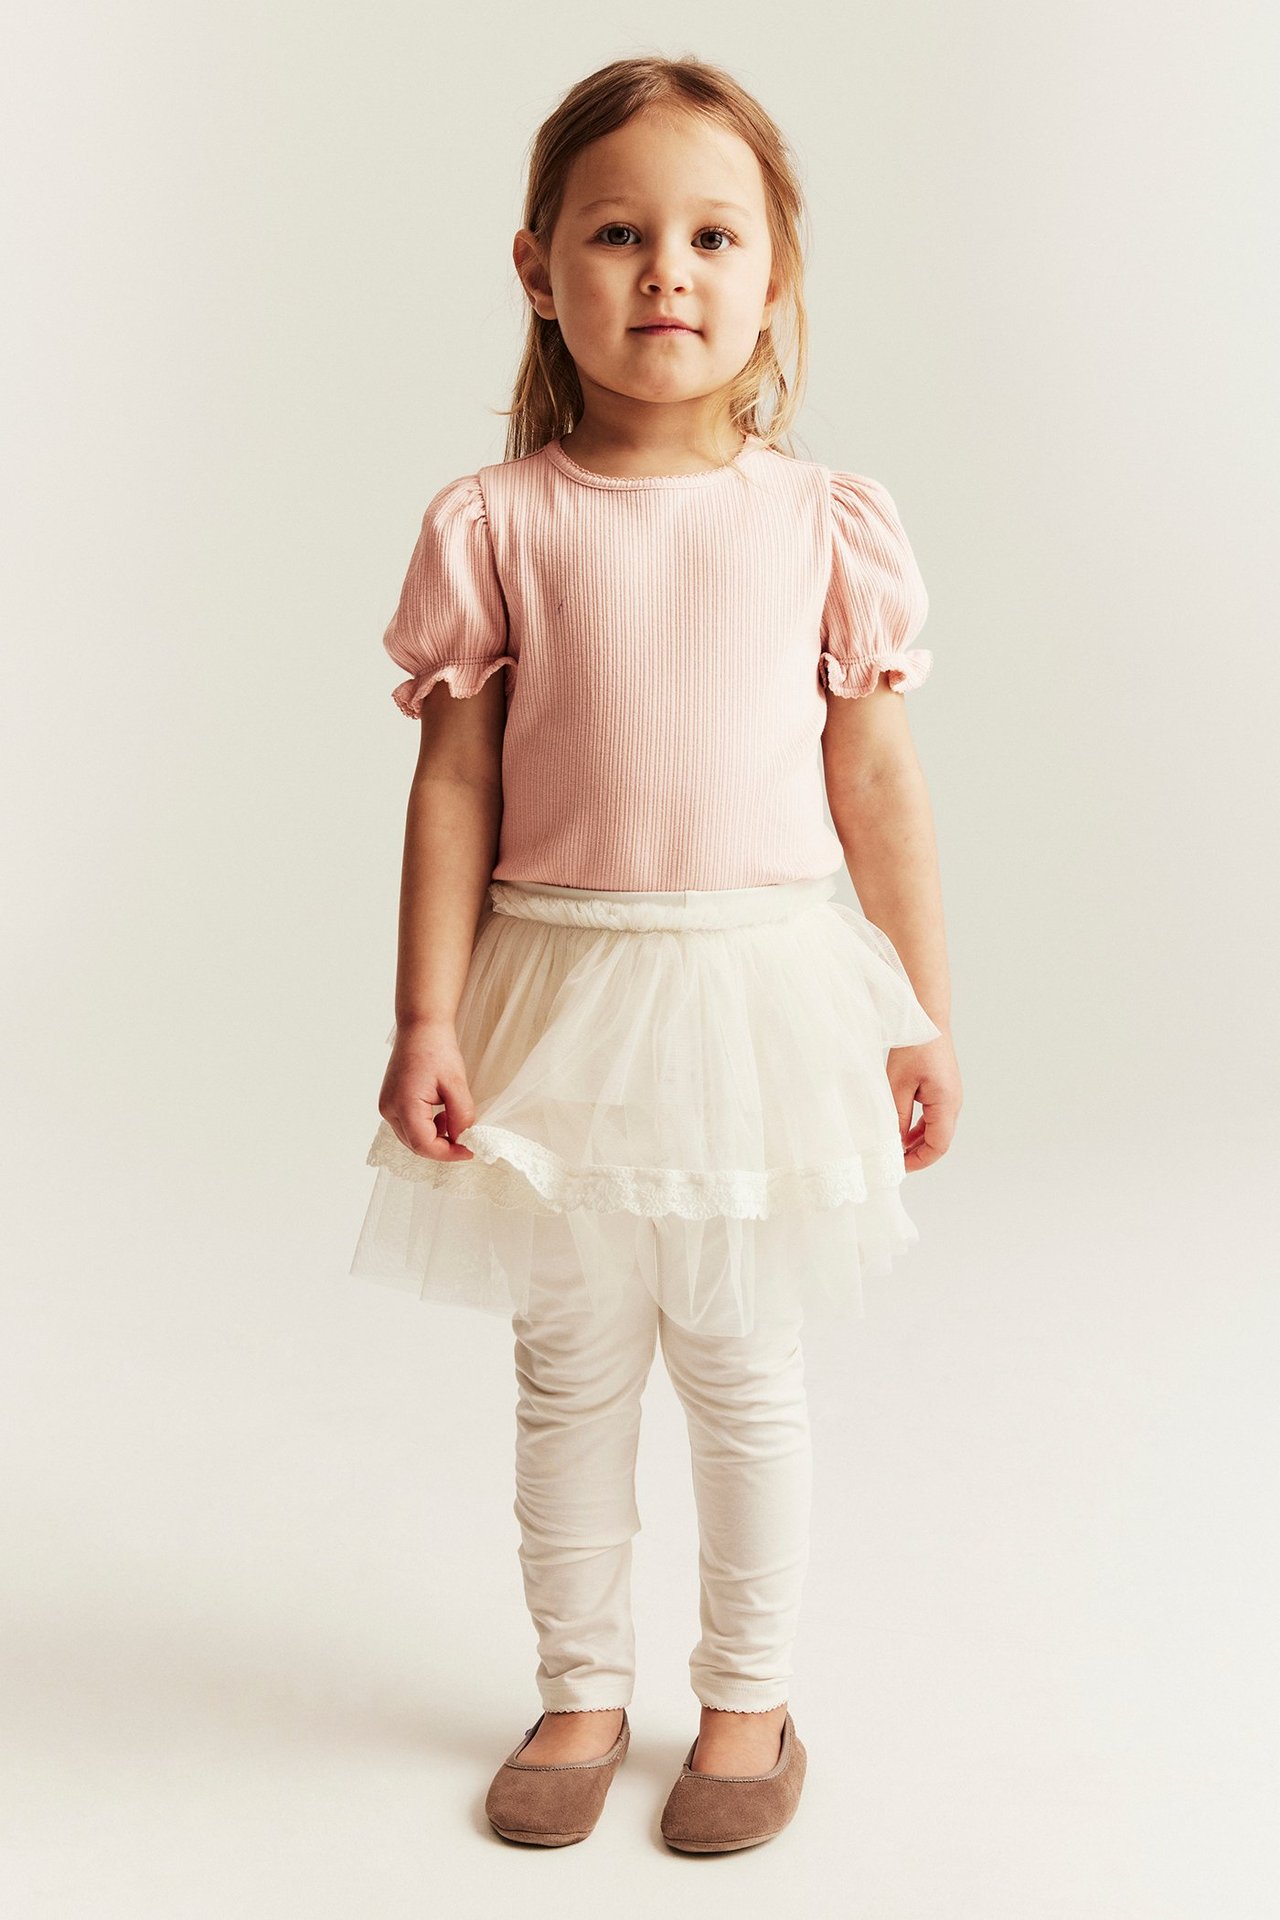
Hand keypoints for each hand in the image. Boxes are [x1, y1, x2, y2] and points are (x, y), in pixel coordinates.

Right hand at [378, 1019, 477, 1161]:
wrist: (420, 1027)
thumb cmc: (437, 1049)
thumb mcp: (457, 1084)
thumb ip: (461, 1115)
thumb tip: (463, 1138)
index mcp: (403, 1105)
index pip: (424, 1145)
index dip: (448, 1154)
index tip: (469, 1151)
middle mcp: (389, 1109)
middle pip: (416, 1146)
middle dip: (442, 1147)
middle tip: (466, 1139)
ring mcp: (386, 1106)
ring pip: (412, 1138)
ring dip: (435, 1137)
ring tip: (452, 1118)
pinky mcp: (389, 1102)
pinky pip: (408, 1126)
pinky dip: (426, 1128)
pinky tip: (440, 1114)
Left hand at [887, 1027, 961, 1170]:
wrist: (927, 1018)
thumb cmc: (913, 1048)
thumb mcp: (897, 1086)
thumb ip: (897, 1118)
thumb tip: (895, 1144)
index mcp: (946, 1104)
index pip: (938, 1146)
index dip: (918, 1161)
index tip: (897, 1167)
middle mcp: (953, 1103)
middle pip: (939, 1141)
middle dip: (916, 1154)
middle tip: (892, 1161)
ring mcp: (951, 1097)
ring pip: (936, 1131)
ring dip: (916, 1142)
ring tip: (893, 1148)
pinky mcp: (944, 1091)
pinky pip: (934, 1118)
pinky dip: (919, 1128)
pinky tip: (901, 1130)